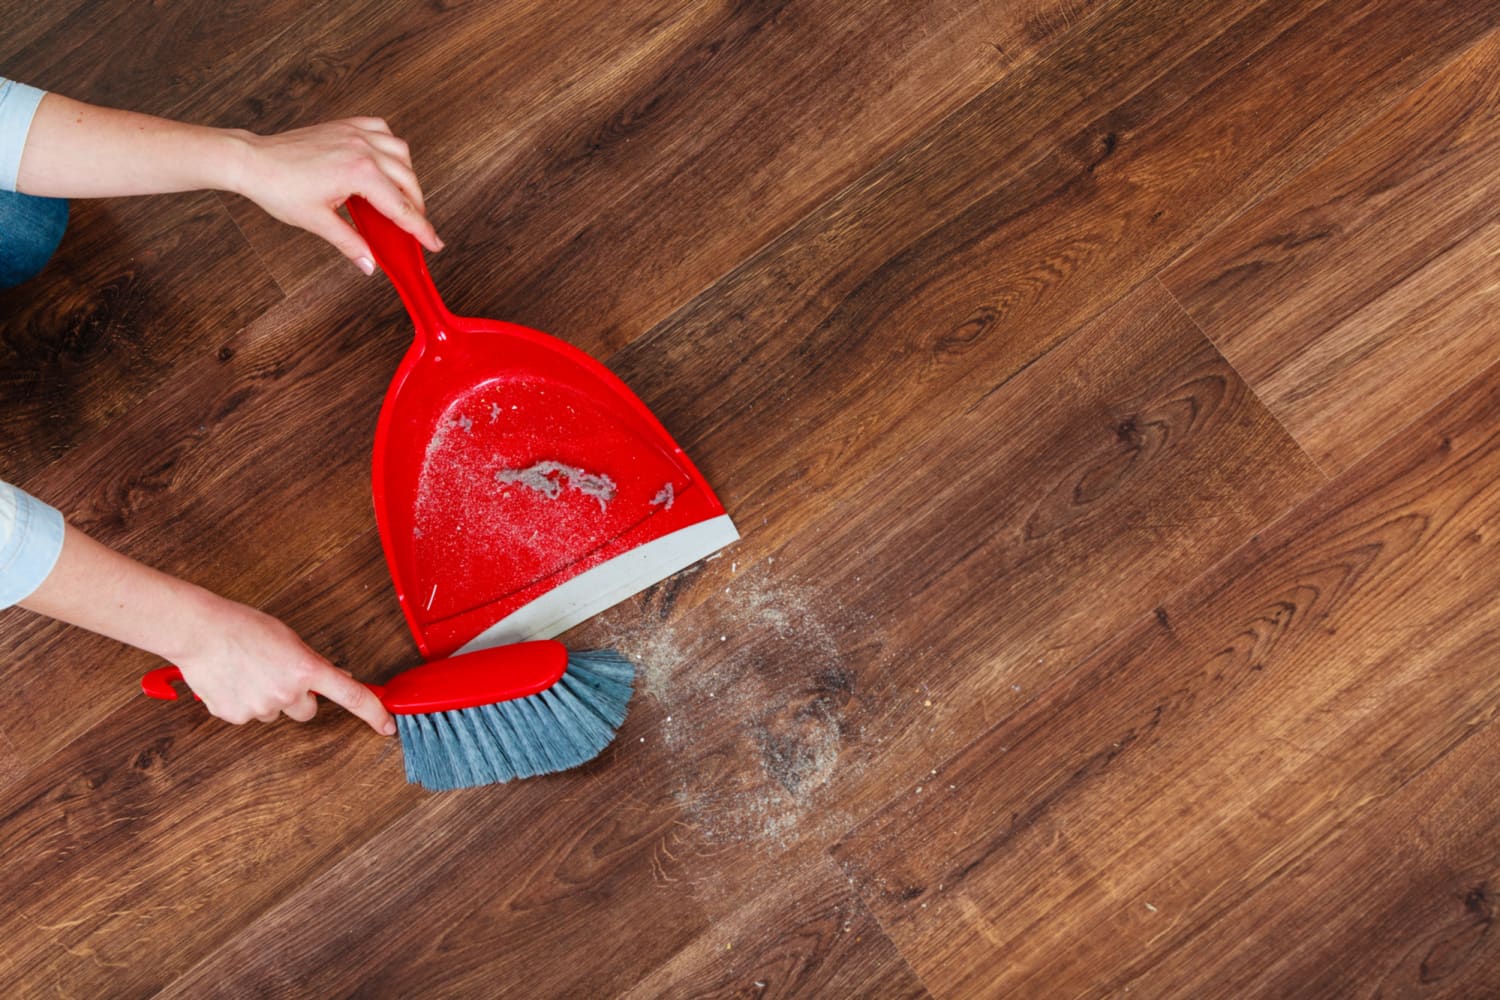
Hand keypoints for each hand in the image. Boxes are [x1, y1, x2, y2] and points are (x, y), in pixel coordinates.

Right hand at [174, 596, 395, 734]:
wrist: (200, 632)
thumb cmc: (243, 627)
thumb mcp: (289, 638)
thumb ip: (313, 661)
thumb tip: (338, 676)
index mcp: (306, 669)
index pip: (351, 696)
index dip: (373, 713)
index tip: (387, 725)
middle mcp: (287, 693)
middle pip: (308, 712)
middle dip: (300, 699)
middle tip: (279, 676)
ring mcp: (260, 708)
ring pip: (275, 713)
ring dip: (268, 698)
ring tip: (248, 671)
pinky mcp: (235, 717)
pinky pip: (249, 715)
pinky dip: (243, 701)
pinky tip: (232, 680)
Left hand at [229, 117, 442, 272]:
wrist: (254, 161)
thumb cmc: (279, 189)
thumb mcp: (318, 222)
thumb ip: (350, 243)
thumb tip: (370, 265)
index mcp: (359, 173)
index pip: (401, 207)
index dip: (421, 229)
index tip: (435, 242)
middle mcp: (363, 149)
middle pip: (408, 181)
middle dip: (416, 206)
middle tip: (415, 228)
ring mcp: (355, 134)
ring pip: (401, 153)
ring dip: (408, 176)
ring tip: (403, 197)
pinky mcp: (345, 126)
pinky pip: (382, 130)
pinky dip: (391, 147)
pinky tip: (387, 162)